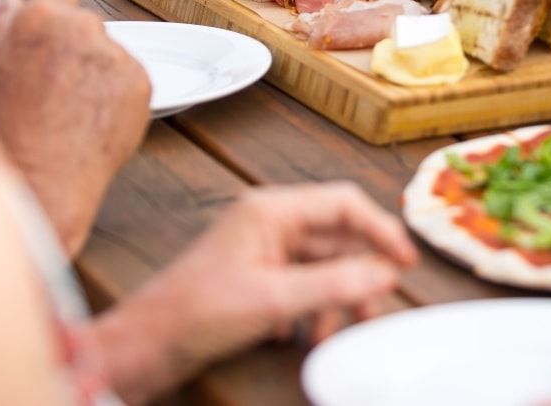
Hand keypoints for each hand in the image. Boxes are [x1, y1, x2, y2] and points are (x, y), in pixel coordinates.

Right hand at [0, 0, 150, 254]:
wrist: (42, 180)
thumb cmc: (9, 129)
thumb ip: (2, 28)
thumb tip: (11, 2)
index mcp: (41, 16)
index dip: (51, 20)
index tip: (49, 43)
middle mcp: (84, 27)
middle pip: (86, 23)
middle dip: (75, 44)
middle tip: (57, 82)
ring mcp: (116, 54)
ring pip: (110, 50)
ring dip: (98, 68)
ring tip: (73, 106)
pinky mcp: (141, 80)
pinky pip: (130, 76)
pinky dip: (118, 92)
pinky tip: (94, 116)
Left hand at [91, 182, 417, 402]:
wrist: (145, 346)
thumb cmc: (195, 313)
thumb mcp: (271, 300)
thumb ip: (331, 285)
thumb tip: (383, 276)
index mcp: (272, 209)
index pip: (342, 204)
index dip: (379, 229)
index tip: (405, 262)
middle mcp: (270, 221)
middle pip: (336, 238)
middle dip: (358, 275)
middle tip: (376, 309)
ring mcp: (263, 249)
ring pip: (322, 266)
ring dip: (335, 299)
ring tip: (335, 332)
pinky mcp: (257, 277)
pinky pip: (303, 286)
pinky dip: (313, 309)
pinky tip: (305, 335)